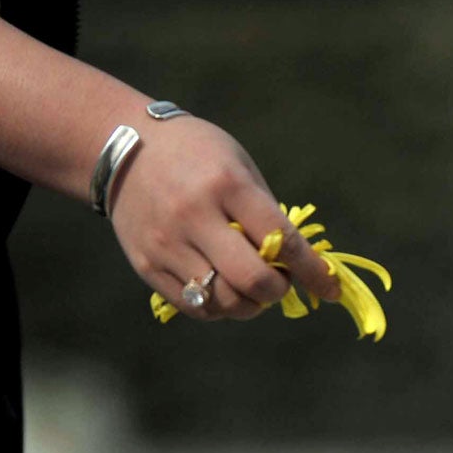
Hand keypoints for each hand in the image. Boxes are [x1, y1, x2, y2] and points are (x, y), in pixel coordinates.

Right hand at [104, 115, 338, 320]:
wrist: (122, 146)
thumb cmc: (197, 155)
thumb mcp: (240, 167)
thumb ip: (268, 216)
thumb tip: (300, 266)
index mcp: (226, 186)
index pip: (281, 240)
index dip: (313, 272)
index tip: (330, 289)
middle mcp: (193, 216)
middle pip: (251, 280)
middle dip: (277, 290)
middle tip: (279, 282)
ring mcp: (165, 243)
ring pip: (223, 300)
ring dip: (250, 304)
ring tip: (251, 288)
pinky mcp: (146, 264)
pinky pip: (194, 306)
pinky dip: (219, 306)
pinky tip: (224, 289)